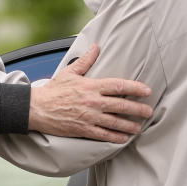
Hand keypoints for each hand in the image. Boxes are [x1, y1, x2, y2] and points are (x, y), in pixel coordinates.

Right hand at [29, 45, 152, 142]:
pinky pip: (103, 135)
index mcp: (91, 86)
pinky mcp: (83, 130)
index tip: (147, 91)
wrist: (36, 108)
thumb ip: (86, 61)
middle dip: (138, 109)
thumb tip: (95, 47)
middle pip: (122, 106)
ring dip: (130, 125)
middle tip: (149, 111)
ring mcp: (89, 117)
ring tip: (139, 127)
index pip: (119, 86)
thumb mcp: (69, 72)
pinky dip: (115, 137)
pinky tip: (123, 138)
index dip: (135, 88)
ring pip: (115, 122)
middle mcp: (93, 102)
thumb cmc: (52, 90)